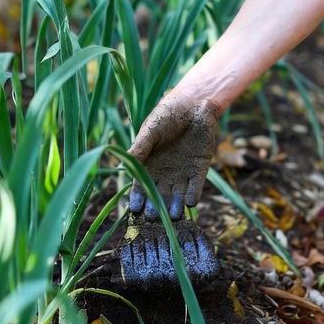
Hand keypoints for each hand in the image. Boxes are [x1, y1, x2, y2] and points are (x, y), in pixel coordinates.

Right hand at [127, 91, 219, 219]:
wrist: (194, 106)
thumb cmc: (167, 115)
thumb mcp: (150, 130)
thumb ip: (140, 148)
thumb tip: (124, 164)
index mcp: (149, 165)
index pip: (141, 187)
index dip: (138, 199)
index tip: (135, 210)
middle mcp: (164, 173)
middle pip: (159, 196)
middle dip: (156, 208)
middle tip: (153, 218)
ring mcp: (182, 173)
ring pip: (177, 196)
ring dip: (176, 207)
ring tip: (174, 216)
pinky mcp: (199, 169)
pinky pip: (196, 187)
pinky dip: (193, 195)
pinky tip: (190, 203)